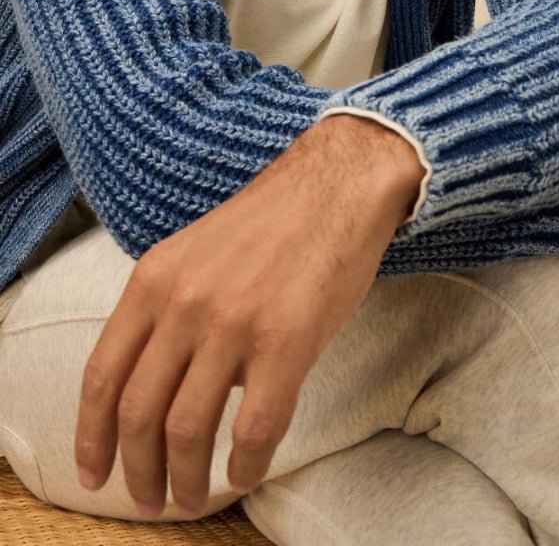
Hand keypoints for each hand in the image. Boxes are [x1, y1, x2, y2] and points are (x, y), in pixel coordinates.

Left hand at [74, 116, 421, 518]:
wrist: (337, 186)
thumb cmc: (273, 223)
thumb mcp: (195, 252)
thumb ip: (167, 310)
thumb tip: (155, 385)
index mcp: (154, 279)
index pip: (102, 374)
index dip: (92, 436)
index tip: (94, 473)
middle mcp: (185, 302)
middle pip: (139, 413)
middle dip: (139, 473)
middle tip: (151, 501)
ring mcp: (234, 323)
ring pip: (188, 430)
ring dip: (187, 480)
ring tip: (194, 500)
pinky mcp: (287, 342)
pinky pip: (255, 430)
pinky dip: (244, 467)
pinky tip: (244, 475)